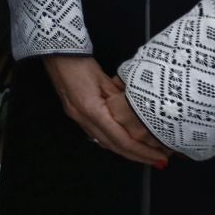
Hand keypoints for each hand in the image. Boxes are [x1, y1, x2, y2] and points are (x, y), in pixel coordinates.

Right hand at [43, 55, 169, 165]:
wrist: (55, 53)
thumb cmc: (80, 62)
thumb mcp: (105, 79)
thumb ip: (119, 100)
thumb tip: (136, 115)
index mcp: (92, 110)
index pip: (121, 139)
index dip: (142, 151)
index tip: (159, 156)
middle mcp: (83, 119)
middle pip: (113, 146)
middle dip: (137, 156)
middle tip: (158, 161)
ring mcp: (77, 118)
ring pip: (104, 143)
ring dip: (125, 151)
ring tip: (144, 155)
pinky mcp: (75, 114)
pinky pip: (97, 134)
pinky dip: (113, 141)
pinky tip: (123, 143)